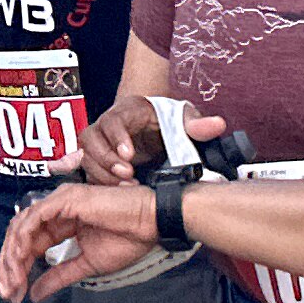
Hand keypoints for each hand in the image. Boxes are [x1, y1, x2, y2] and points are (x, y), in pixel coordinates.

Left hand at [0, 179, 162, 302]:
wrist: (150, 224)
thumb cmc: (127, 239)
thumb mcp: (86, 265)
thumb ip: (59, 276)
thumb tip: (35, 294)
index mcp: (61, 223)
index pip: (28, 244)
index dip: (17, 269)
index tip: (14, 294)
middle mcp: (56, 210)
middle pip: (19, 235)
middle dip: (9, 265)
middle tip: (8, 291)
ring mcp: (59, 202)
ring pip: (22, 226)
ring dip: (13, 256)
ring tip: (14, 280)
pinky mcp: (65, 199)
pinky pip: (35, 218)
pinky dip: (24, 238)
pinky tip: (21, 259)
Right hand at [82, 91, 221, 185]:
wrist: (154, 126)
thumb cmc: (167, 120)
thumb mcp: (184, 118)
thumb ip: (198, 123)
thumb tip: (217, 125)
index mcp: (128, 110)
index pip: (114, 119)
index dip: (118, 136)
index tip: (129, 154)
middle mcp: (107, 124)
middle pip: (92, 138)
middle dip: (106, 159)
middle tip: (127, 174)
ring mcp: (99, 142)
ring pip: (86, 156)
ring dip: (101, 173)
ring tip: (124, 186)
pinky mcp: (96, 159)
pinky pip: (87, 170)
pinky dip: (98, 182)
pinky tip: (116, 192)